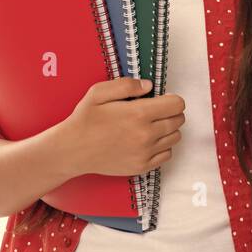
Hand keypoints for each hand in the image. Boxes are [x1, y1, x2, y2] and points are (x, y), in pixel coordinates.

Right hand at [58, 78, 185, 176]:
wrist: (73, 150)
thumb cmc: (85, 120)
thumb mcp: (98, 92)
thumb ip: (127, 85)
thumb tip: (149, 86)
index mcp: (138, 114)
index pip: (177, 105)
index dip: (171, 99)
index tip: (161, 99)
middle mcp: (146, 135)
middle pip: (179, 120)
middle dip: (171, 113)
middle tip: (155, 111)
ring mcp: (145, 153)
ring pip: (175, 138)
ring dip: (168, 129)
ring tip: (151, 126)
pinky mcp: (142, 167)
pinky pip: (167, 155)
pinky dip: (162, 146)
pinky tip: (148, 141)